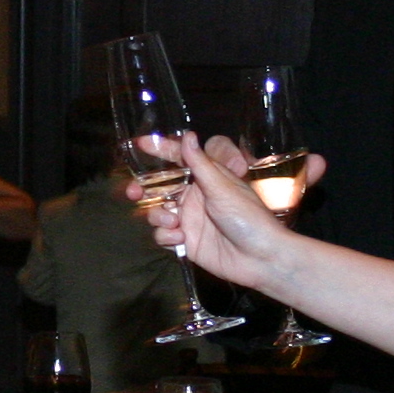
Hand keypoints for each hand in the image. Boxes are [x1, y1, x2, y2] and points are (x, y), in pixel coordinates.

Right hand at [136, 135, 309, 287]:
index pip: (179, 159)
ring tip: (174, 223)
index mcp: (205, 179)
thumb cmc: (248, 218)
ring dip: (159, 216)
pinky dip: (167, 236)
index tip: (140, 144)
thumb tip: (187, 134)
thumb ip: (200, 163)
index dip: (159, 151)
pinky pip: (163, 234)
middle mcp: (193, 197)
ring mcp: (188, 220)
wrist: (259, 258)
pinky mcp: (185, 241)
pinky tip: (180, 239)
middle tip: (134, 192)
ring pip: (157, 212)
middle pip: (159, 188)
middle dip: (144, 189)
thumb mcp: (222, 187)